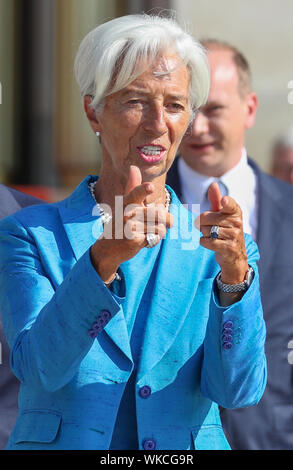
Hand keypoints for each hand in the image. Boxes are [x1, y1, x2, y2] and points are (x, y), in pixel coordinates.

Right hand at [90, 165, 172, 282]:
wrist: (108, 248)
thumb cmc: (120, 223)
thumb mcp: (124, 204)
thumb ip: (134, 188)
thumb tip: (133, 166)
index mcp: (126, 202)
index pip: (135, 194)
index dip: (143, 190)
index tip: (150, 187)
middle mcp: (126, 214)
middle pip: (158, 213)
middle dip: (165, 219)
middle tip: (157, 222)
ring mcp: (129, 228)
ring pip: (159, 226)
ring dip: (158, 231)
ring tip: (147, 232)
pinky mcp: (134, 241)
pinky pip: (155, 238)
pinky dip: (153, 240)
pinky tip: (143, 240)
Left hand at [196, 182, 248, 283]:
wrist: (234, 255)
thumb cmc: (225, 230)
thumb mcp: (221, 214)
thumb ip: (216, 199)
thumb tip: (214, 184)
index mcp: (235, 211)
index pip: (229, 204)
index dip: (226, 203)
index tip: (224, 201)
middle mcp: (237, 222)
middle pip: (206, 218)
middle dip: (202, 223)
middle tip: (210, 227)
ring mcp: (234, 235)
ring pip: (206, 230)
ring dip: (204, 233)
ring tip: (212, 236)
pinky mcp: (229, 248)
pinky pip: (207, 241)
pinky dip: (204, 242)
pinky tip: (210, 242)